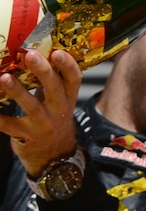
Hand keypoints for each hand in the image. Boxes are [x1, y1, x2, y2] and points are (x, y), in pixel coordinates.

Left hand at [0, 49, 80, 177]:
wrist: (55, 158)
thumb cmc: (53, 121)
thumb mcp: (60, 103)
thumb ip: (52, 83)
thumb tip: (31, 52)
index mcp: (67, 99)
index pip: (74, 79)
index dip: (68, 65)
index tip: (58, 52)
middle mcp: (58, 111)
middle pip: (54, 88)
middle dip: (43, 71)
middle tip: (31, 55)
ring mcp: (43, 125)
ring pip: (32, 106)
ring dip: (17, 91)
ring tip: (4, 78)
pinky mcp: (27, 136)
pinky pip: (9, 125)